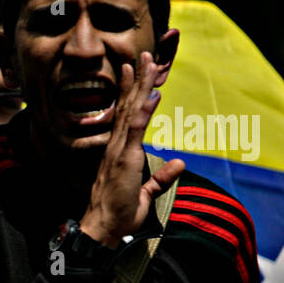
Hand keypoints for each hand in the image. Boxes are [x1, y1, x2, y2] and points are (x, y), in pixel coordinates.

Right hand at [78, 52, 184, 247]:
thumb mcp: (146, 193)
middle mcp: (117, 146)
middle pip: (128, 106)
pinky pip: (136, 130)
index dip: (132, 93)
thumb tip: (180, 163)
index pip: (127, 116)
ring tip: (147, 62)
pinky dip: (145, 110)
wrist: (104, 228)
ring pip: (132, 111)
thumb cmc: (119, 215)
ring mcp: (119, 151)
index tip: (135, 71)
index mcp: (119, 152)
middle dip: (137, 79)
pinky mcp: (124, 159)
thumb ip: (161, 178)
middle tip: (143, 54)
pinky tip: (153, 94)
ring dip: (141, 86)